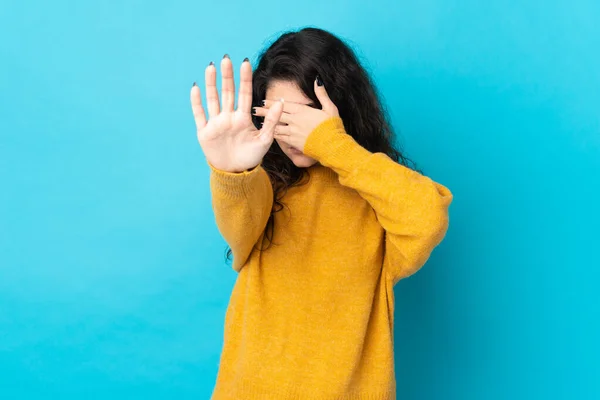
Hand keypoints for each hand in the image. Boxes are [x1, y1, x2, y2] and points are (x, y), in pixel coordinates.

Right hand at [190, 56, 283, 172]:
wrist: (236, 173)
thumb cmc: (251, 156)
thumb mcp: (265, 140)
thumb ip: (272, 121)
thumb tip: (280, 102)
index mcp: (243, 118)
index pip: (244, 94)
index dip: (244, 79)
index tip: (245, 62)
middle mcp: (228, 117)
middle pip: (227, 92)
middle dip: (227, 76)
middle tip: (226, 59)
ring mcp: (216, 123)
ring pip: (212, 99)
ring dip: (211, 83)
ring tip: (211, 67)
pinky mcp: (204, 131)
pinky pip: (199, 114)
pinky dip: (196, 101)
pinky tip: (195, 88)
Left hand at [253, 76, 338, 152]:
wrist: (332, 145)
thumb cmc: (332, 127)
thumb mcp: (330, 108)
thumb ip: (322, 94)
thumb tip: (317, 80)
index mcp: (303, 111)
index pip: (284, 105)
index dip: (273, 103)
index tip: (264, 101)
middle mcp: (295, 120)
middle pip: (276, 114)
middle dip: (265, 111)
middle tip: (255, 110)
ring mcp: (293, 132)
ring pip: (276, 126)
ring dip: (266, 123)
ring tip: (258, 121)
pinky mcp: (293, 142)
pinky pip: (280, 137)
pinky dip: (273, 134)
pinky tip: (268, 133)